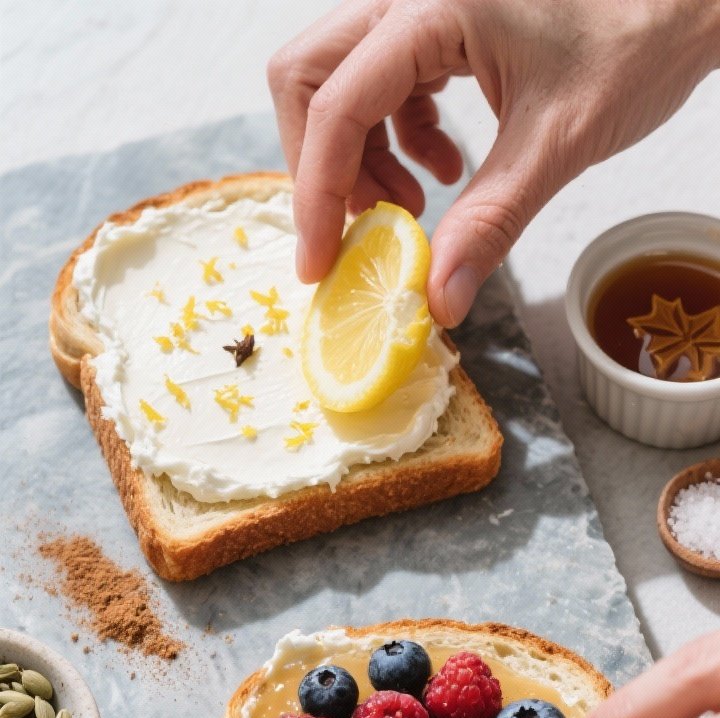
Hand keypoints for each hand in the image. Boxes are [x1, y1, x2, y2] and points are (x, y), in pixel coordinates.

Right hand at [268, 0, 719, 325]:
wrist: (678, 9)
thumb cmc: (633, 46)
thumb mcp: (556, 142)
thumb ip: (490, 221)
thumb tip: (439, 297)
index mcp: (434, 7)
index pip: (336, 103)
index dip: (319, 192)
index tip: (320, 261)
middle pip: (310, 78)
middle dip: (322, 166)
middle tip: (354, 233)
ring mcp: (421, 10)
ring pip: (341, 85)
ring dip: (361, 160)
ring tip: (410, 210)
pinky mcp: (438, 29)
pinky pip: (383, 88)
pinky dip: (396, 142)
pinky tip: (443, 174)